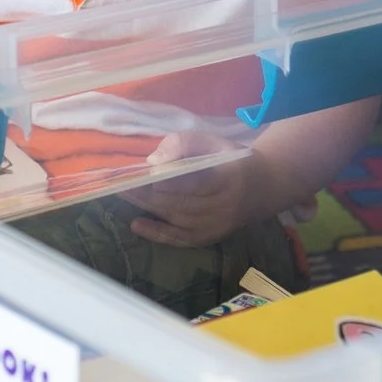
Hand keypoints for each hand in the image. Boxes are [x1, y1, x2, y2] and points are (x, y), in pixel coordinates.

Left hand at [126, 140, 272, 247]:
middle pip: (180, 202)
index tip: (142, 172)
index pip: (195, 180)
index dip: (167, 179)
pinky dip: (156, 233)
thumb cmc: (232, 159)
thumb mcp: (213, 142)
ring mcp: (215, 226)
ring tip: (120, 195)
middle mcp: (223, 207)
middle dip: (146, 193)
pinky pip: (178, 239)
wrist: (264, 187)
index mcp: (228, 177)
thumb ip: (184, 144)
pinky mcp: (208, 238)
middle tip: (117, 182)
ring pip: (175, 219)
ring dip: (146, 207)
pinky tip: (136, 224)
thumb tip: (154, 162)